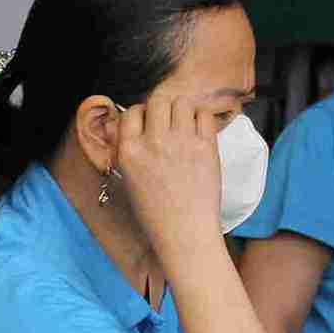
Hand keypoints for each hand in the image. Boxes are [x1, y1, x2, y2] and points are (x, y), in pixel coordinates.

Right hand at [108, 91, 224, 257]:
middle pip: (157, 100)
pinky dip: (202, 119)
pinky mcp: (206, 146)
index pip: (132, 111)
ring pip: (182, 102)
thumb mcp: (129, 180)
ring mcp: (181, 142)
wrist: (184, 232)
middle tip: (168, 124)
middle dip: (162, 109)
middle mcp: (153, 142)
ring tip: (185, 127)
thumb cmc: (155, 213)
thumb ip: (127, 150)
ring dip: (182, 111)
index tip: (148, 124)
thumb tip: (129, 125)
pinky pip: (204, 114)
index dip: (141, 115)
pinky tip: (199, 134)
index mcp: (129, 151)